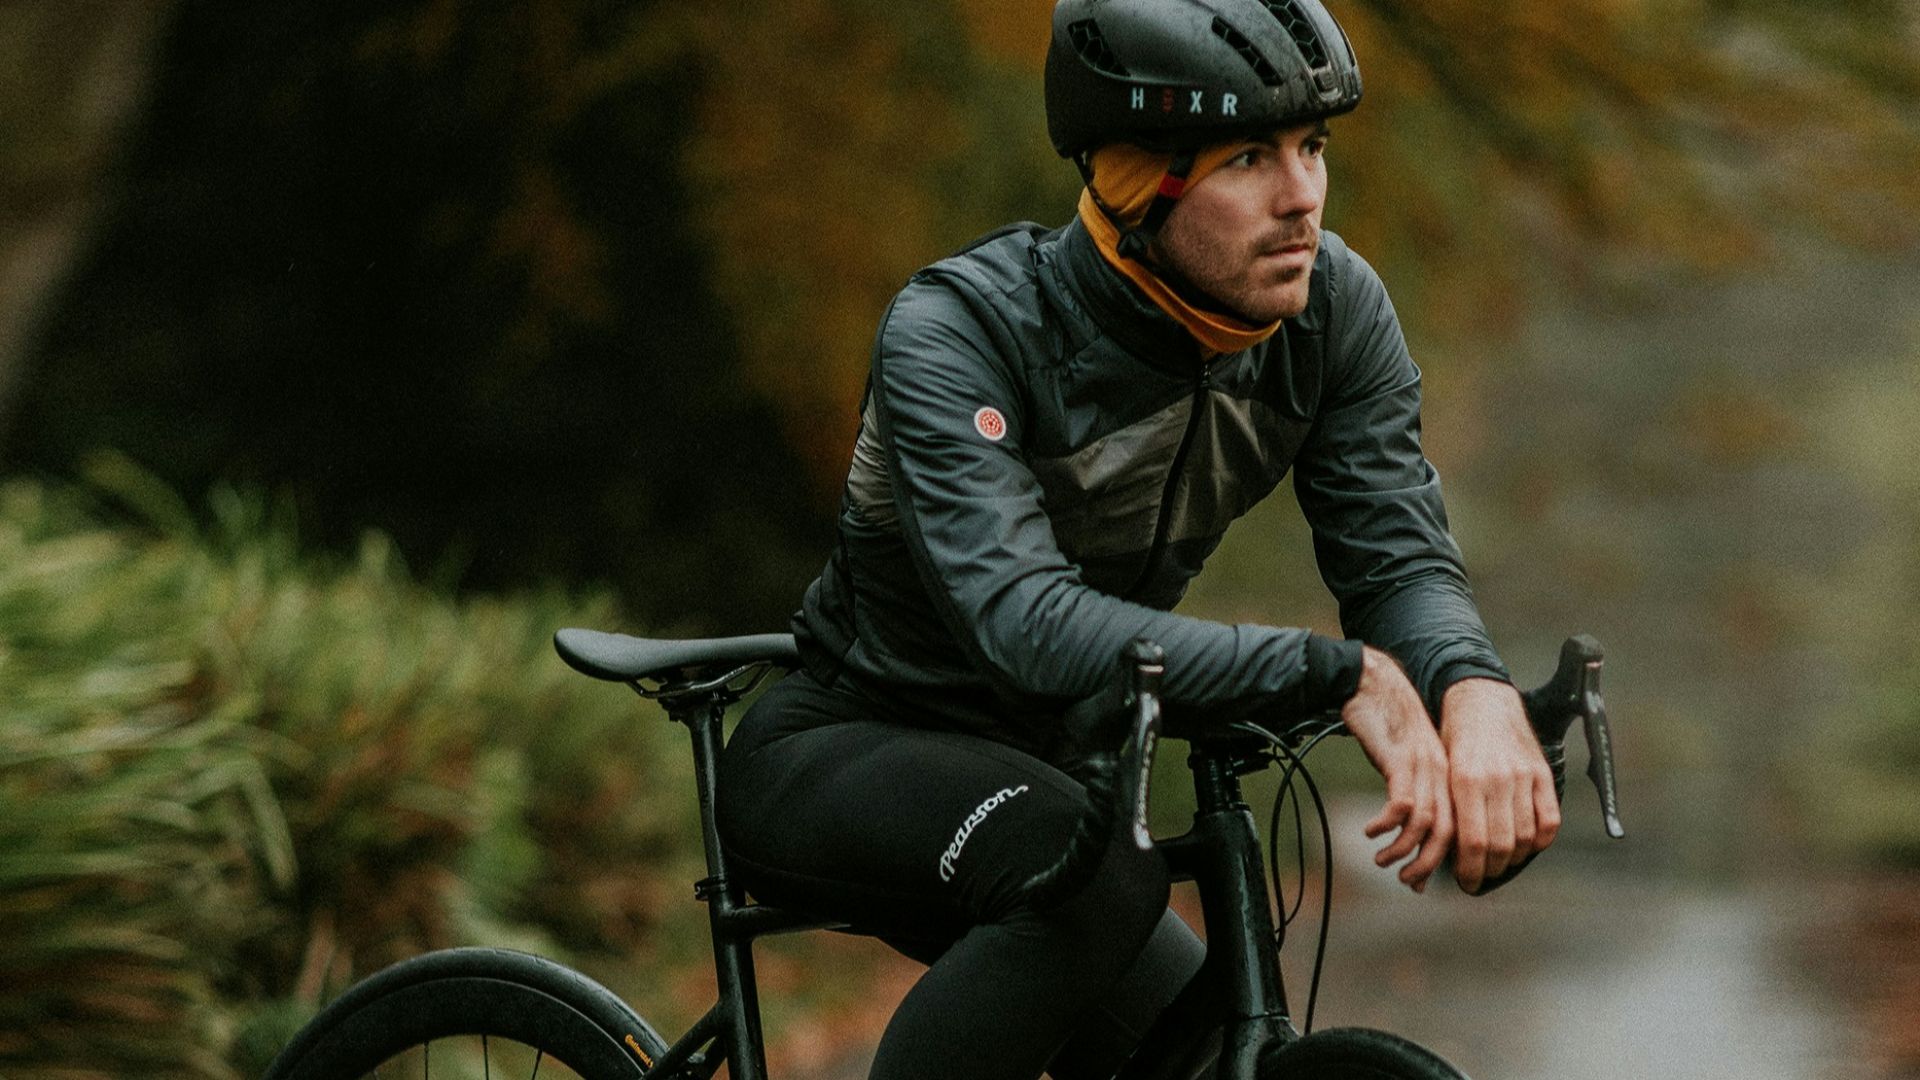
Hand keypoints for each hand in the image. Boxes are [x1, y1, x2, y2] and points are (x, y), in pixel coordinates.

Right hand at [1342, 646, 1453, 892]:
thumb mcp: (1409, 760)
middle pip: (1448, 833)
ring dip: (1404, 850)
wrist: (1372, 683)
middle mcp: (1443, 774)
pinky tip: (1370, 831)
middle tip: (1407, 881)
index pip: (1461, 829)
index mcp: (1451, 777)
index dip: (1444, 861)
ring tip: (1382, 861)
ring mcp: (1424, 767)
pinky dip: (1386, 825)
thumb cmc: (1387, 724)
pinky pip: (1402, 804)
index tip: (1423, 882)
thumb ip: (1415, 790)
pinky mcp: (1400, 759)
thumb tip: (1407, 829)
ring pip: (1426, 823)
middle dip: (1427, 865)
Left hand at [1438, 678, 1560, 892]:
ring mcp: (1524, 776)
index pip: (1473, 841)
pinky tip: (1526, 847)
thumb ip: (1449, 809)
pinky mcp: (1542, 773)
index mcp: (1465, 779)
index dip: (1469, 870)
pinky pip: (1549, 820)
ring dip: (1513, 860)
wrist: (1480, 700)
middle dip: (1489, 870)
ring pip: (1526, 837)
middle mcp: (1497, 779)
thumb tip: (1448, 856)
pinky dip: (1540, 841)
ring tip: (1499, 866)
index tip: (1464, 883)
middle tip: (1479, 879)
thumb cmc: (1452, 740)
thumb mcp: (1440, 771)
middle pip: (1501, 845)